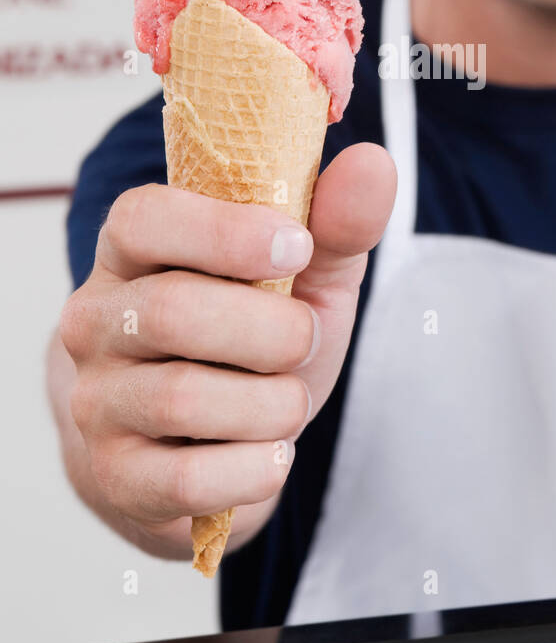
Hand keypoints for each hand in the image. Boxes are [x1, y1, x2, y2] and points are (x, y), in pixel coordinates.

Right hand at [58, 143, 395, 557]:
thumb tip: (373, 163)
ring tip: (289, 400)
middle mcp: (95, 319)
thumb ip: (334, 223)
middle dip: (272, 332)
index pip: (144, 219)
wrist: (207, 444)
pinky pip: (189, 479)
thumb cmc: (253, 339)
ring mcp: (96, 400)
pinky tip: (271, 453)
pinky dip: (256, 468)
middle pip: (173, 311)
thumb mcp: (301, 276)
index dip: (225, 231)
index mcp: (132, 249)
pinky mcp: (114, 474)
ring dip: (273, 404)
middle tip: (304, 340)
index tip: (297, 246)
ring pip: (185, 399)